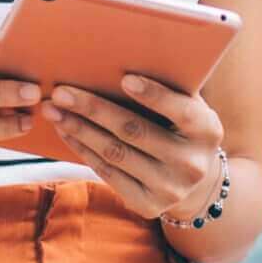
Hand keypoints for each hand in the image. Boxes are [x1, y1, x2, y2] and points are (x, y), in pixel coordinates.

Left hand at [39, 73, 225, 222]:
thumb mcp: (189, 108)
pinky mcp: (148, 205)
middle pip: (135, 131)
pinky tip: (66, 131)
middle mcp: (192, 163)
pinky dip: (83, 149)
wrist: (196, 183)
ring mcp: (170, 188)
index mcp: (207, 130)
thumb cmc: (183, 128)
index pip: (182, 111)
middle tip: (62, 92)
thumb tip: (120, 57)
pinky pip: (108, 173)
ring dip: (79, 129)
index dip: (154, 95)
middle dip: (93, 109)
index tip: (125, 79)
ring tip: (54, 110)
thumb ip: (170, 87)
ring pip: (114, 153)